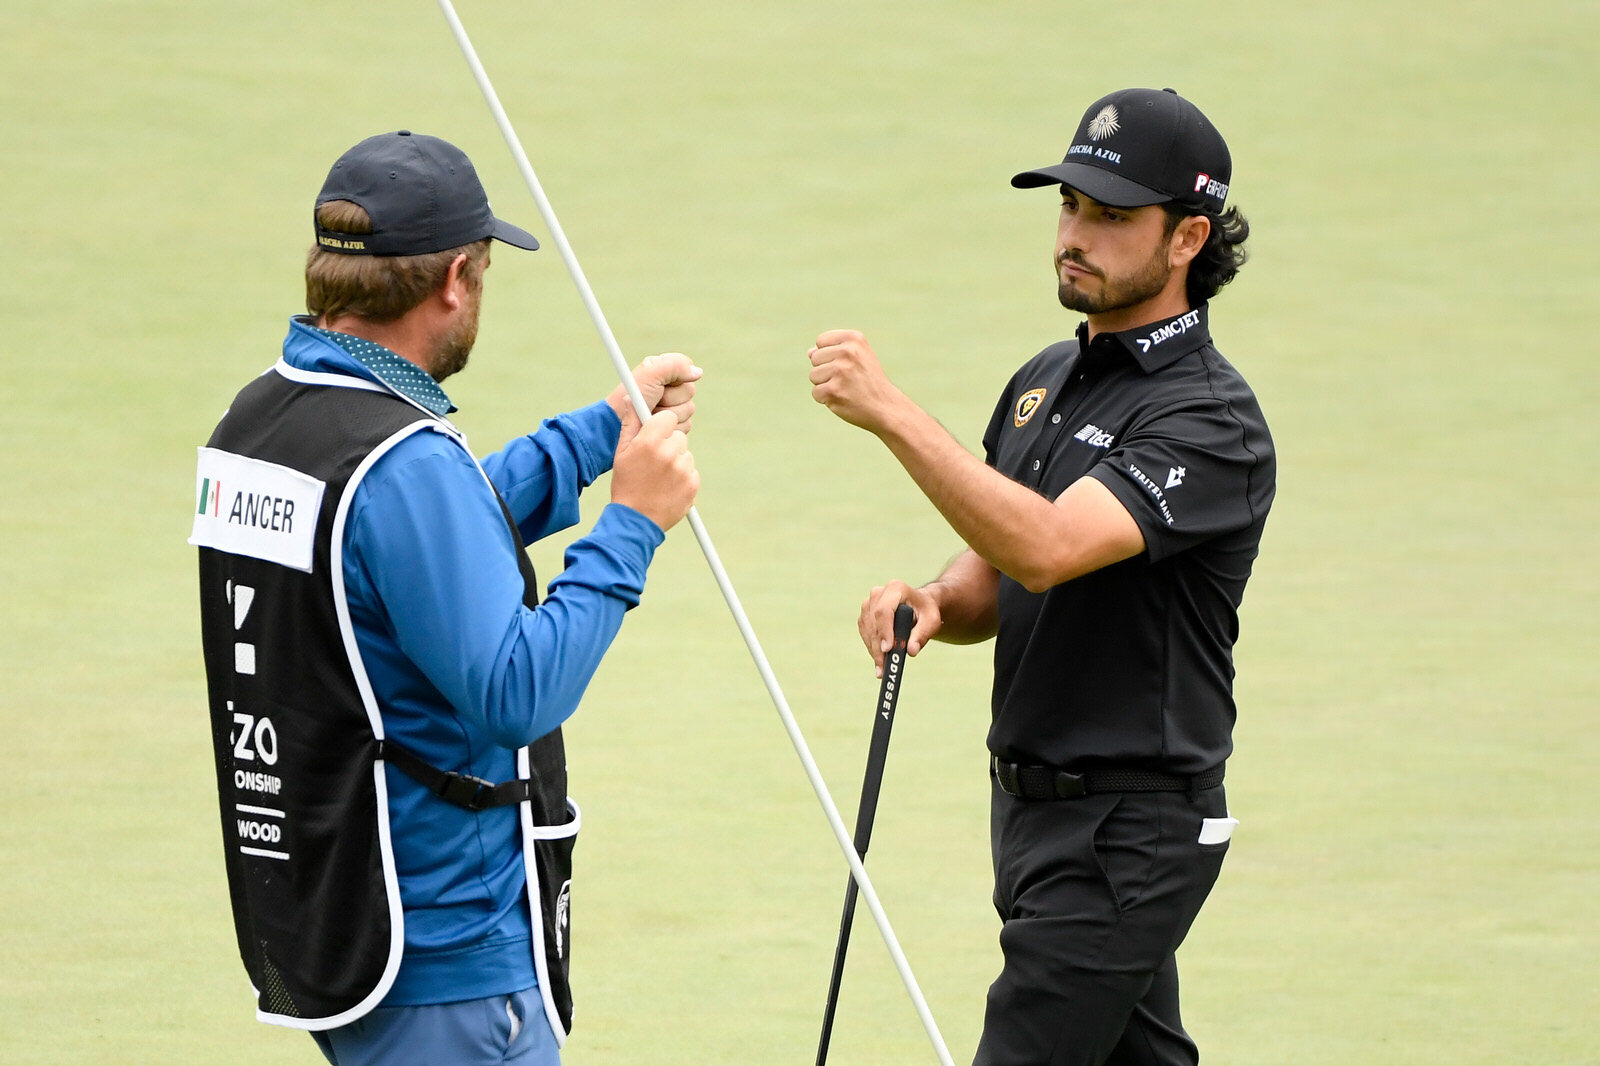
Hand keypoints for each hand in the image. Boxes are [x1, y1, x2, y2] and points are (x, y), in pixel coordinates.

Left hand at [609, 353, 701, 431]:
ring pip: (689, 409)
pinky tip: (655, 424)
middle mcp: (671, 387)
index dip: (676, 377)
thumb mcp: (650, 375)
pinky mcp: (674, 424)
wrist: (619, 425)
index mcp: (664, 370)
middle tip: (653, 400)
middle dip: (670, 398)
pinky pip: (686, 425)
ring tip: (651, 413)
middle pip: (690, 391)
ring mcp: (674, 407)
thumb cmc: (630, 398)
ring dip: (668, 413)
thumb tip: (698, 372)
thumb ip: (674, 366)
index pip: (687, 368)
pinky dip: (670, 427)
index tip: (662, 383)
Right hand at [612, 410, 698, 531]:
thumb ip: (630, 422)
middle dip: (668, 444)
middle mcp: (669, 453)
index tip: (656, 434)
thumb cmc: (626, 482)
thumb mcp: (621, 452)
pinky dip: (683, 477)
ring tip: (659, 477)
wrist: (636, 519)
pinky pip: (691, 471)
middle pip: (678, 436)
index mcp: (650, 441)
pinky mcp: (693, 484)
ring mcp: (683, 469)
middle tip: (654, 461)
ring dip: (676, 461)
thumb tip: (632, 397)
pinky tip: (668, 486)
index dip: (661, 426)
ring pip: (685, 454)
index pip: (668, 418)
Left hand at [808, 329, 902, 433]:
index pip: (821, 341)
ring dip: (825, 385)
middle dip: (826, 371)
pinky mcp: (833, 390)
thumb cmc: (868, 381)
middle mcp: (847, 351)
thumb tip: (810, 352)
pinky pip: (816, 392)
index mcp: (854, 338)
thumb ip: (833, 351)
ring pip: (813, 375)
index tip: (848, 365)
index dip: (829, 355)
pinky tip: (844, 399)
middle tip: (848, 379)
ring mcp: (840, 371)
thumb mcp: (858, 357)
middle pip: (815, 358)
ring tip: (846, 388)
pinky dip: (826, 399)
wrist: (885, 407)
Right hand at [859, 581, 943, 676]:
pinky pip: (865, 633)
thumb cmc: (926, 612)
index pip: (884, 611)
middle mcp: (878, 593)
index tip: (888, 649)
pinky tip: (879, 661)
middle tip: (884, 666)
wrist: (919, 606)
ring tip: (883, 668)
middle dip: (878, 646)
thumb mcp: (931, 621)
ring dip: (874, 649)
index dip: (884, 630)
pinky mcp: (864, 615)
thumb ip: (922, 634)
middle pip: (873, 622)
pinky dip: (872, 648)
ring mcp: (869, 603)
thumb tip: (911, 651)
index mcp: (896, 588)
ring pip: (867, 629)